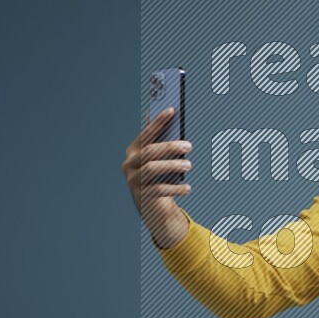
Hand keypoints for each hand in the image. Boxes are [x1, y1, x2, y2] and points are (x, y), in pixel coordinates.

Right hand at [121, 107, 192, 246]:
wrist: (155, 207)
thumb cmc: (161, 177)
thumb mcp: (162, 159)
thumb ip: (164, 141)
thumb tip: (172, 115)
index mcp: (134, 151)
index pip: (146, 134)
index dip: (158, 122)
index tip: (171, 110)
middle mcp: (129, 164)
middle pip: (149, 151)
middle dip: (169, 146)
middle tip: (189, 145)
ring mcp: (133, 180)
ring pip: (151, 169)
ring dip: (172, 165)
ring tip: (189, 164)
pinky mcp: (140, 196)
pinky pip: (157, 190)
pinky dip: (174, 188)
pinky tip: (188, 188)